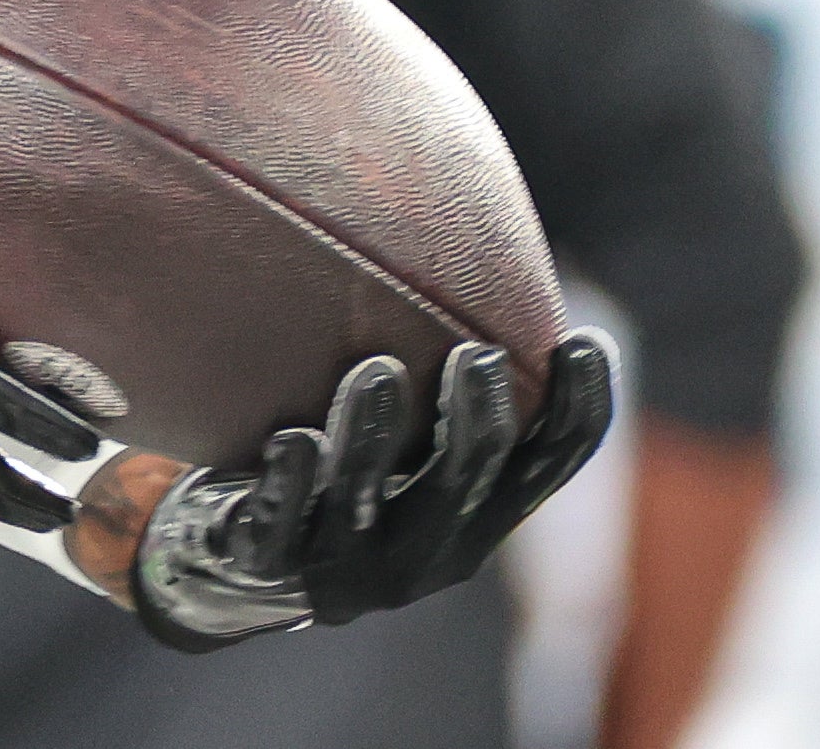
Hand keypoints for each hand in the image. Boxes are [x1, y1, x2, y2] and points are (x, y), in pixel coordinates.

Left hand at [127, 333, 615, 651]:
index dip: (576, 413)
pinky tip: (291, 440)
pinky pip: (279, 530)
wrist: (240, 559)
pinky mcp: (270, 565)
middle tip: (476, 354)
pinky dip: (289, 484)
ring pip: (367, 500)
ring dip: (375, 437)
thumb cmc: (348, 464)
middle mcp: (424, 545)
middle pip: (466, 485)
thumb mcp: (413, 428)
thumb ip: (454, 366)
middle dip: (476, 422)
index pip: (547, 466)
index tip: (579, 342)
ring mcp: (347, 565)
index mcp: (476, 509)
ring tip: (376, 370)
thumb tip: (504, 255)